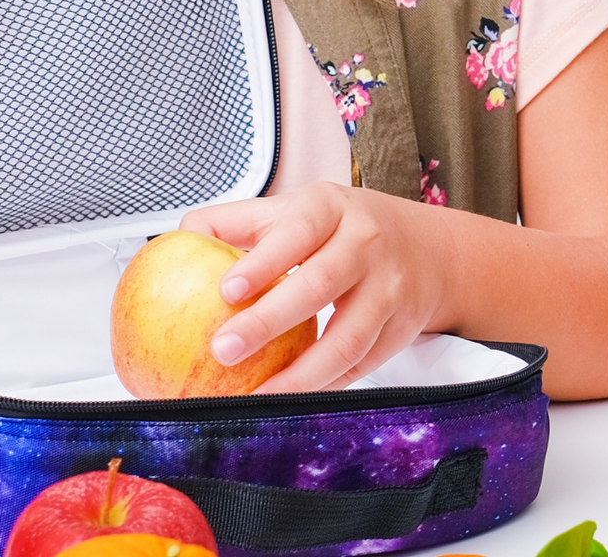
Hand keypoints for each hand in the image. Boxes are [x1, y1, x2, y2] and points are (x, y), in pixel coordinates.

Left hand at [180, 183, 456, 392]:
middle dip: (270, 321)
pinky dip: (324, 387)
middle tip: (224, 350)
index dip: (262, 262)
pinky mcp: (400, 331)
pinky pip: (360, 366)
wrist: (428, 250)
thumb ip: (239, 221)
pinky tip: (290, 399)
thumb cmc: (344, 227)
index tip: (224, 291)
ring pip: (346, 338)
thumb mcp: (298, 208)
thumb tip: (179, 237)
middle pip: (319, 285)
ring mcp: (388, 289)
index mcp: (331, 207)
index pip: (296, 232)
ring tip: (257, 393)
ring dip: (300, 373)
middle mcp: (365, 243)